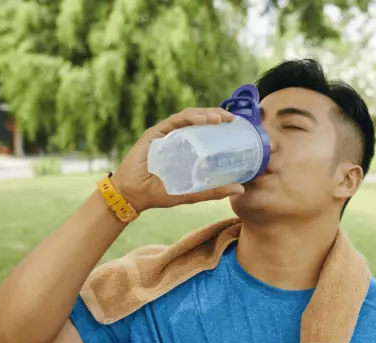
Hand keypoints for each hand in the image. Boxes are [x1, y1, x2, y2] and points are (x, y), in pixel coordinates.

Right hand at [110, 107, 244, 212]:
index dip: (222, 126)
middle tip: (232, 119)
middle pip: (201, 120)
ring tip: (219, 119)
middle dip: (217, 115)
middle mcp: (179, 137)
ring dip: (206, 114)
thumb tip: (241, 189)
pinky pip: (175, 120)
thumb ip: (214, 191)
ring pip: (190, 116)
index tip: (237, 126)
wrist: (134, 195)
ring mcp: (167, 134)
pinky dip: (190, 117)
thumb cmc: (162, 193)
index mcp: (188, 148)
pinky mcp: (155, 132)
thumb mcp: (193, 193)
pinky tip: (202, 120)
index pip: (208, 131)